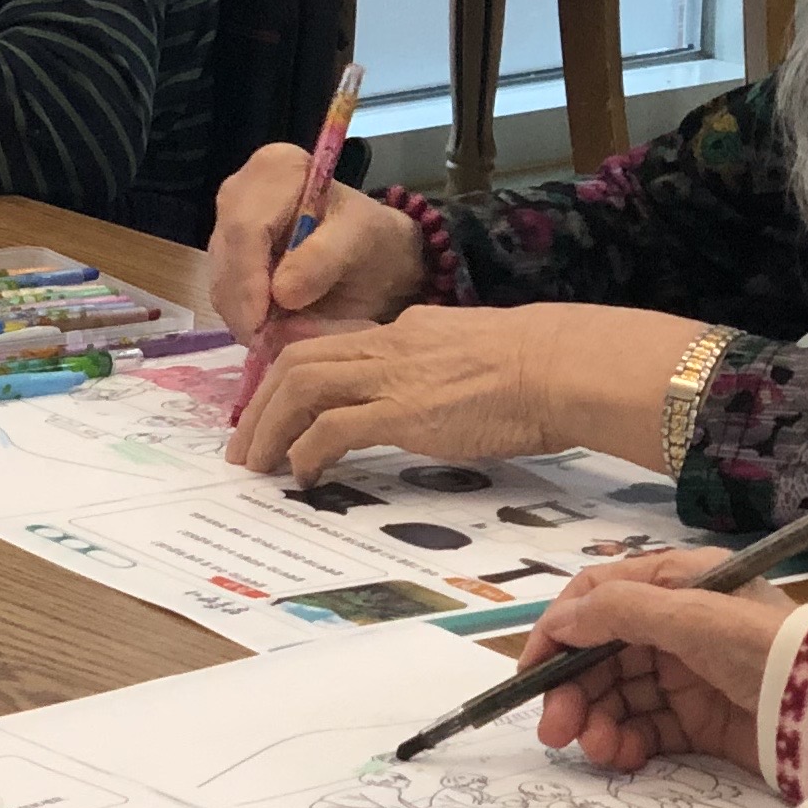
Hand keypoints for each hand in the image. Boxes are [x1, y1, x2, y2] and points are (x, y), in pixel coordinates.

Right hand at [209, 164, 426, 344]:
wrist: (377, 256)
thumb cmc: (374, 242)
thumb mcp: (362, 242)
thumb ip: (324, 260)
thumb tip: (282, 292)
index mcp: (275, 169)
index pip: (245, 228)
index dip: (248, 279)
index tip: (262, 325)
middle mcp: (240, 190)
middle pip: (226, 255)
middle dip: (245, 304)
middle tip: (271, 343)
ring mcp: (226, 224)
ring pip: (220, 279)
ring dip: (246, 315)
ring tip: (283, 335)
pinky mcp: (226, 258)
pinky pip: (224, 294)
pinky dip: (246, 317)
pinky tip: (275, 326)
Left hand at [228, 301, 713, 479]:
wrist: (563, 367)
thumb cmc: (539, 369)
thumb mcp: (474, 358)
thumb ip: (437, 372)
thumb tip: (426, 399)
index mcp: (405, 332)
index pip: (326, 346)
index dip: (287, 379)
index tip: (271, 412)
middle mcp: (388, 346)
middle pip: (296, 363)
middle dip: (260, 407)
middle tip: (244, 449)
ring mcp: (392, 376)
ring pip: (300, 388)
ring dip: (269, 429)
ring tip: (257, 467)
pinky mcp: (401, 411)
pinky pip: (331, 428)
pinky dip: (307, 450)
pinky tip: (303, 475)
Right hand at [516, 550, 799, 779]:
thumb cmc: (759, 645)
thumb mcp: (688, 615)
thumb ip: (617, 612)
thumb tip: (558, 622)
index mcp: (674, 584)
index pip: (596, 599)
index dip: (557, 633)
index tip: (530, 673)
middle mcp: (676, 625)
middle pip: (600, 655)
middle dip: (573, 691)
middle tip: (554, 731)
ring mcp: (687, 675)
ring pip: (618, 696)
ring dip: (598, 722)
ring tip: (599, 750)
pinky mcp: (700, 721)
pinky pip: (646, 730)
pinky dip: (627, 744)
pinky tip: (623, 757)